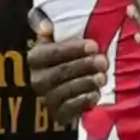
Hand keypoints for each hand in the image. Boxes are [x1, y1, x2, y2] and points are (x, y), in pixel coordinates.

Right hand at [26, 7, 106, 125]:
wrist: (71, 83)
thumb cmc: (68, 55)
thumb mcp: (58, 36)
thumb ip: (47, 25)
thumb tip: (45, 26)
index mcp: (36, 57)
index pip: (52, 53)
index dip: (73, 49)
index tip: (94, 46)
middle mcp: (37, 79)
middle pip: (59, 73)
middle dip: (83, 66)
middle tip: (103, 61)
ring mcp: (46, 98)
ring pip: (63, 92)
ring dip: (85, 83)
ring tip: (101, 77)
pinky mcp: (58, 114)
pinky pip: (68, 110)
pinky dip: (82, 102)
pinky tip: (95, 94)